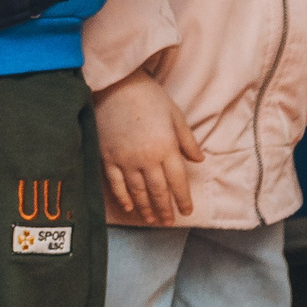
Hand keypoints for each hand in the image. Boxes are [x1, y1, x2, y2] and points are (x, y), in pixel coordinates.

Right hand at [93, 71, 204, 223]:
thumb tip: (199, 160)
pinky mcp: (107, 157)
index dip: (183, 199)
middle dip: (165, 209)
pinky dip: (123, 197)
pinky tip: (129, 207)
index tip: (187, 211)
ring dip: (146, 208)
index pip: (178, 182)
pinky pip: (116, 183)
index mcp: (167, 148)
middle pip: (158, 191)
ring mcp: (125, 160)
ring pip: (138, 191)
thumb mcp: (175, 115)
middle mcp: (147, 159)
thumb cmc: (148, 96)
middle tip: (168, 222)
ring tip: (151, 220)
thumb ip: (187, 140)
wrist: (114, 85)